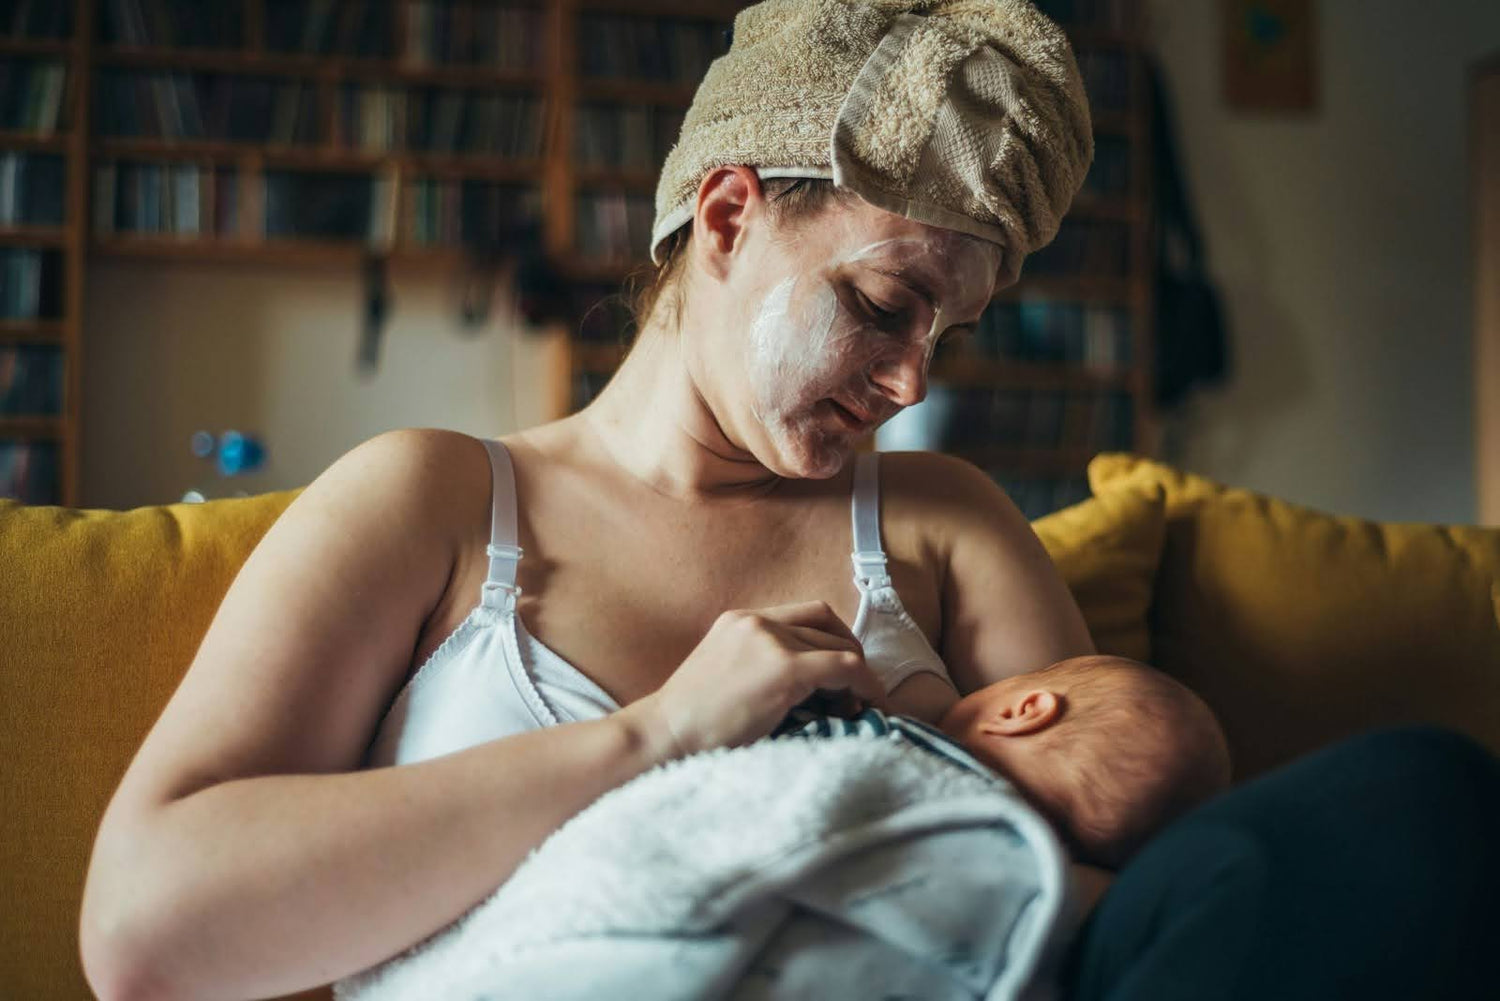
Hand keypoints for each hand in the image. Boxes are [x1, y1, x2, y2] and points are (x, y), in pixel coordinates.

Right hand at [621, 600, 887, 758]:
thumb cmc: (689, 723)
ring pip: (838, 648)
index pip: (806, 614)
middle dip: (850, 654)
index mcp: (740, 620)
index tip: (841, 668)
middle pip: (826, 625)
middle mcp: (756, 622)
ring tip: (858, 705)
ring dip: (857, 675)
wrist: (664, 736)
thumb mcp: (723, 675)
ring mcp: (770, 642)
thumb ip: (758, 665)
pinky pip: (844, 668)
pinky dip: (864, 685)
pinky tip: (867, 705)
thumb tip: (807, 683)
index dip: (833, 638)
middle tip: (857, 688)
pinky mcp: (784, 668)